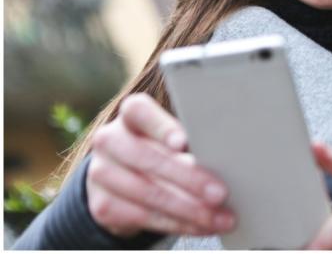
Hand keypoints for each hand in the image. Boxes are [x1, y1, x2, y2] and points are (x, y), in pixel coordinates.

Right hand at [86, 93, 235, 237]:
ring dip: (190, 210)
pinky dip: (178, 224)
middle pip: (148, 158)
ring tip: (220, 218)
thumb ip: (188, 143)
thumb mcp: (171, 137)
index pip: (140, 112)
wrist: (121, 177)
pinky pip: (144, 217)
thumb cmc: (161, 148)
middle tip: (220, 194)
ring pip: (148, 194)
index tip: (183, 143)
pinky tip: (201, 226)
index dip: (162, 128)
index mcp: (131, 114)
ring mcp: (101, 173)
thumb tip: (222, 160)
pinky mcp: (102, 205)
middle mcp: (109, 139)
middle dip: (189, 179)